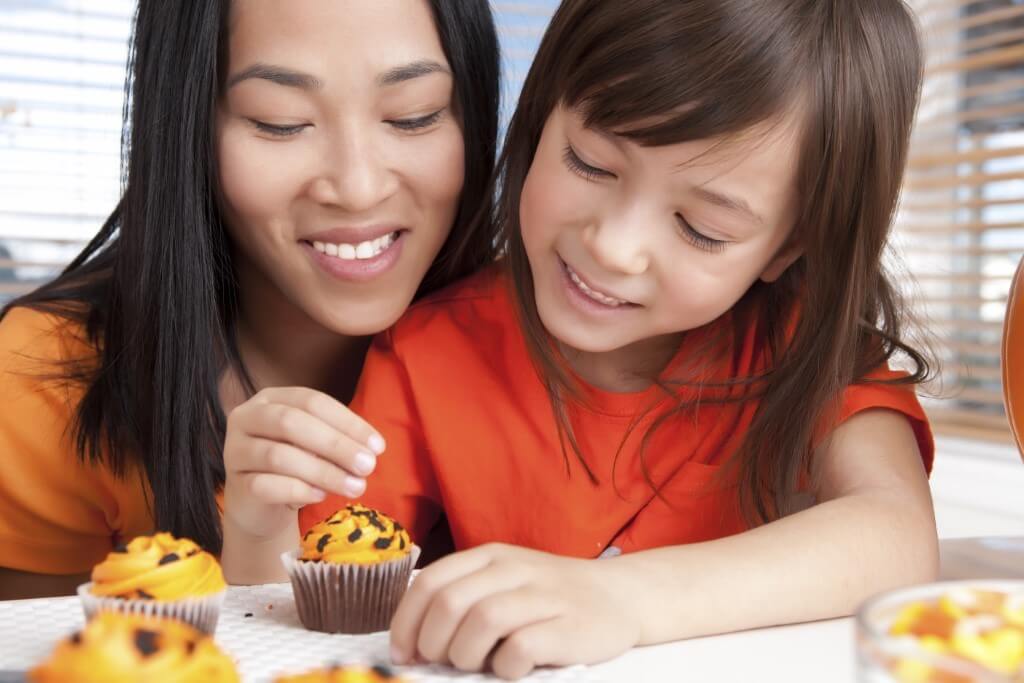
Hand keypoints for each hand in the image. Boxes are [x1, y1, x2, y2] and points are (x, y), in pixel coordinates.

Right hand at [222, 387, 384, 539]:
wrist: (261, 504)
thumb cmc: (296, 465)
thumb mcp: (316, 445)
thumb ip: (337, 440)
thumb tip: (371, 450)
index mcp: (271, 398)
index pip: (312, 401)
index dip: (347, 422)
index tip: (378, 447)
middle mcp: (247, 418)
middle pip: (292, 423)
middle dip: (336, 445)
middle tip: (368, 466)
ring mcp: (235, 450)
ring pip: (278, 457)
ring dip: (324, 472)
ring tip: (354, 487)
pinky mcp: (235, 484)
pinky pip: (265, 485)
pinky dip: (298, 490)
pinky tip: (320, 496)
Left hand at [389, 543, 640, 679]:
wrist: (618, 596)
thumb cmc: (547, 597)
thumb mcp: (503, 582)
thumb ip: (463, 598)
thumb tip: (412, 642)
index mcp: (490, 557)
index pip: (429, 582)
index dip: (405, 622)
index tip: (403, 653)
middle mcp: (514, 569)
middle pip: (449, 602)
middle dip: (432, 642)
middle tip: (441, 662)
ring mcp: (543, 596)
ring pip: (481, 621)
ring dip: (465, 654)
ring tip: (476, 663)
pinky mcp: (568, 627)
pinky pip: (520, 648)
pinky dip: (505, 666)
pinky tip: (511, 668)